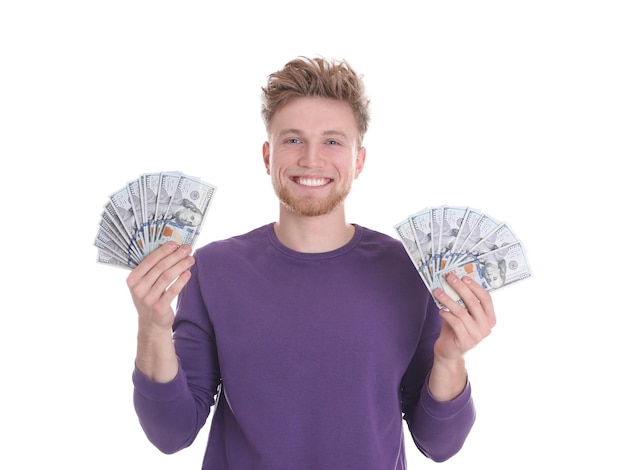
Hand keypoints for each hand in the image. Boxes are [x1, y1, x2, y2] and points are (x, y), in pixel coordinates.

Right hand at [126, 242, 194, 381]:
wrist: (151, 323)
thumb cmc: (150, 297)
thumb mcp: (144, 284)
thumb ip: (152, 269)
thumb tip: (171, 248)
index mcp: (132, 279)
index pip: (149, 261)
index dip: (162, 251)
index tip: (174, 243)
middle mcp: (138, 289)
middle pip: (160, 267)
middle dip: (175, 256)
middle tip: (187, 249)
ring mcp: (148, 299)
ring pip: (167, 277)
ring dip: (181, 265)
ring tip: (191, 259)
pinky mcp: (159, 307)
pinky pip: (173, 290)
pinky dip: (182, 280)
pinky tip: (188, 273)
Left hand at [432, 272, 495, 362]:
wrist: (448, 351)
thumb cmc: (455, 329)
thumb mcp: (461, 313)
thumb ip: (462, 301)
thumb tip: (453, 281)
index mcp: (490, 318)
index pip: (486, 299)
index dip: (475, 287)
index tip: (463, 277)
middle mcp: (487, 327)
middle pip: (474, 303)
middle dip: (461, 288)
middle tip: (449, 278)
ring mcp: (477, 336)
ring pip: (462, 312)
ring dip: (448, 300)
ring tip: (438, 292)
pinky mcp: (466, 342)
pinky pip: (455, 323)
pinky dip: (447, 314)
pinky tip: (440, 311)